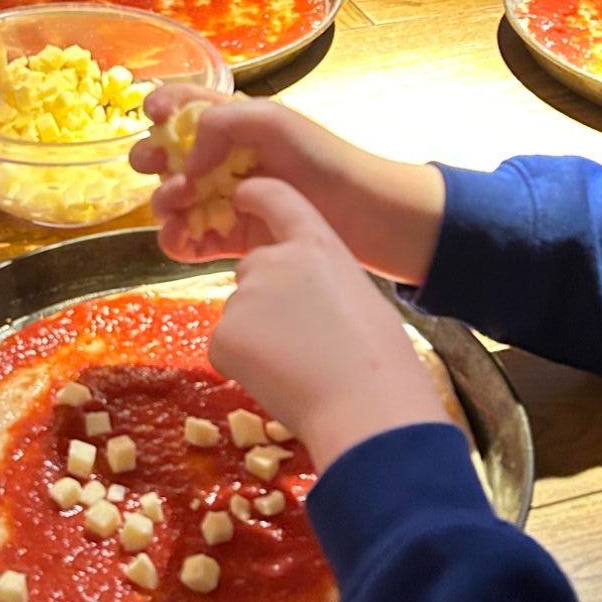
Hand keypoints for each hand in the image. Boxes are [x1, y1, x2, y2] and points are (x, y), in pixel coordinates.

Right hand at [132, 86, 445, 285]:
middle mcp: (221, 160)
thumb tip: (185, 160)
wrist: (360, 211)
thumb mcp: (271, 120)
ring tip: (178, 200)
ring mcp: (222, 201)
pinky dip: (176, 239)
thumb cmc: (320, 156)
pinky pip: (188, 240)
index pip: (184, 107)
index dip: (162, 106)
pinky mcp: (229, 239)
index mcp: (232, 123)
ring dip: (163, 199)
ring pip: (172, 201)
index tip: (154, 112)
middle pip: (168, 156)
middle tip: (152, 163)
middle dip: (152, 156)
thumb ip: (220, 124)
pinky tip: (180, 234)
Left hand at [209, 180, 459, 470]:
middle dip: (267, 297)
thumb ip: (320, 282)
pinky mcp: (222, 336)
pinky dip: (243, 364)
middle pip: (253, 269)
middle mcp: (272, 260)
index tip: (243, 193)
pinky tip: (278, 379)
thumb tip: (299, 298)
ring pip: (240, 313)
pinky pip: (225, 347)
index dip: (258, 194)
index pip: (278, 199)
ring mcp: (242, 297)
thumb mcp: (357, 296)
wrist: (366, 408)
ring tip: (299, 365)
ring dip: (257, 335)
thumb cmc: (379, 360)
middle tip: (303, 339)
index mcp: (316, 244)